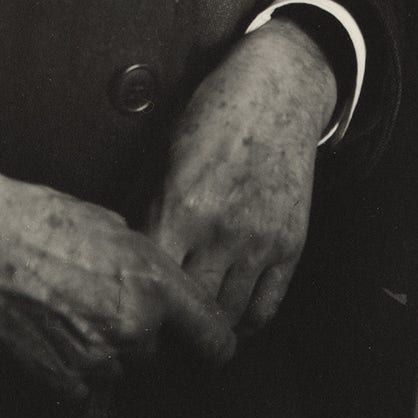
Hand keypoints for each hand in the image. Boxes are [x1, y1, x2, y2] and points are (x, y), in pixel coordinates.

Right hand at [0, 137, 234, 402]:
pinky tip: (66, 351)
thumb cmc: (41, 219)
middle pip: (160, 352)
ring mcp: (98, 360)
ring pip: (125, 372)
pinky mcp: (63, 383)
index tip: (208, 345)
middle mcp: (133, 326)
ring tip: (74, 317)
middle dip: (141, 334)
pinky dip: (84, 384)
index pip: (214, 336)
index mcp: (153, 282)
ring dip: (110, 355)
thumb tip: (161, 293)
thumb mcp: (114, 227)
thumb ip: (147, 267)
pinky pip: (92, 402)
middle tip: (105, 305)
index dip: (213, 340)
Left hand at [144, 19, 335, 336]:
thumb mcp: (168, 150)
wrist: (280, 88)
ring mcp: (260, 241)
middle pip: (188, 309)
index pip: (150, 280)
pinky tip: (228, 318)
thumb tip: (128, 253)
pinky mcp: (290, 245)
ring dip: (206, 328)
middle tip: (155, 328)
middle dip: (168, 323)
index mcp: (182, 205)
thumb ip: (151, 205)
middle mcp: (222, 231)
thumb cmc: (215, 112)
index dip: (137, 296)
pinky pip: (265, 307)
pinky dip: (244, 322)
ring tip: (188, 329)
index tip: (128, 304)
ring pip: (227, 317)